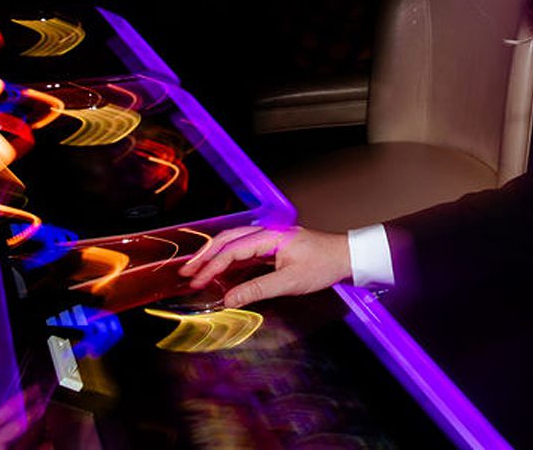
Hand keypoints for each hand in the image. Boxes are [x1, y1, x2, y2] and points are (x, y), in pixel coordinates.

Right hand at [177, 225, 350, 308]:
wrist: (346, 257)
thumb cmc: (323, 265)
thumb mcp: (290, 282)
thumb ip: (257, 289)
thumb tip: (229, 299)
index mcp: (271, 237)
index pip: (233, 250)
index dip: (211, 266)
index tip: (196, 282)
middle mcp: (268, 233)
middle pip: (228, 239)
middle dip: (205, 255)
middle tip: (186, 272)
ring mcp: (271, 239)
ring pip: (235, 243)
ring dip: (215, 256)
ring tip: (196, 272)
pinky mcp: (274, 247)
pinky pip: (245, 251)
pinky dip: (229, 260)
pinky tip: (220, 274)